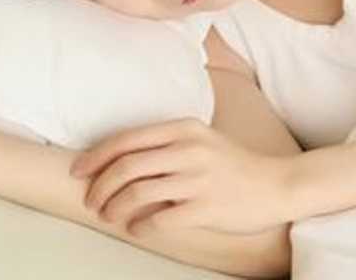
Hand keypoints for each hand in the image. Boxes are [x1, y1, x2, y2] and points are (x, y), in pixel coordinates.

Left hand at [71, 118, 292, 235]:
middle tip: (92, 201)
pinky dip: (140, 226)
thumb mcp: (201, 140)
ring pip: (137, 193)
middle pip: (126, 166)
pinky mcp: (206, 207)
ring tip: (110, 217)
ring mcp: (198, 179)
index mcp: (184, 128)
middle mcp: (189, 149)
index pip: (126, 139)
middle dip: (99, 186)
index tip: (79, 172)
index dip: (95, 156)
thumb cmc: (234, 165)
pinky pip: (159, 219)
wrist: (276, 185)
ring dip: (114, 208)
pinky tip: (137, 229)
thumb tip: (119, 159)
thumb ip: (166, 144)